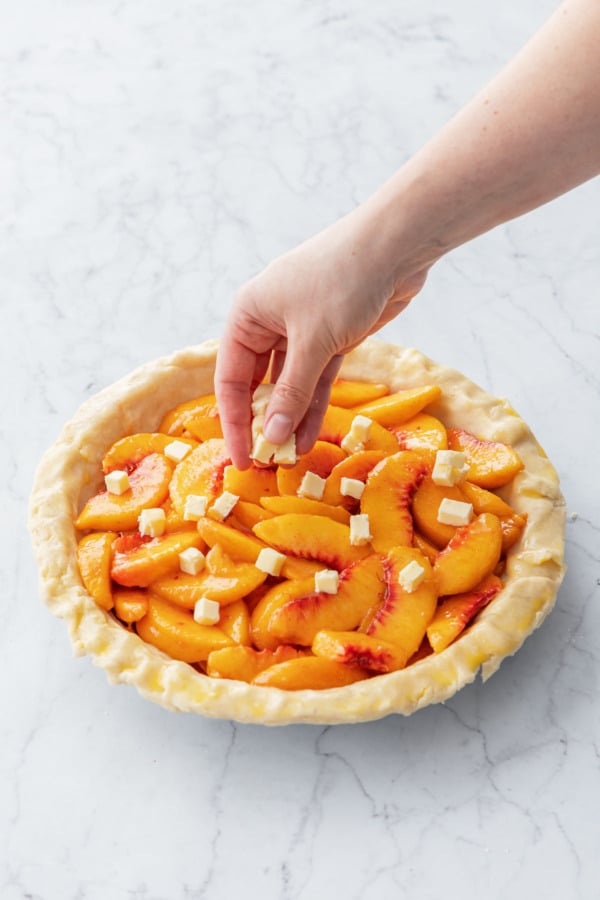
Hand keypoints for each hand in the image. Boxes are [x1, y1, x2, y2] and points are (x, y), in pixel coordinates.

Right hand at [215, 208, 428, 468]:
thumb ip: (292, 393)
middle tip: (268, 463)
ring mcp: (301, 332)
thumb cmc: (343, 281)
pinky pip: (317, 380)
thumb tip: (271, 436)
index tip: (242, 460)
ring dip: (291, 420)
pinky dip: (314, 406)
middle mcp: (269, 324)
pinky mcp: (332, 338)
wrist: (396, 245)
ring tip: (291, 458)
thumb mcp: (313, 342)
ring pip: (290, 386)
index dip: (234, 423)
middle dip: (263, 423)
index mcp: (248, 316)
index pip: (231, 380)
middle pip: (258, 385)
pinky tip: (309, 435)